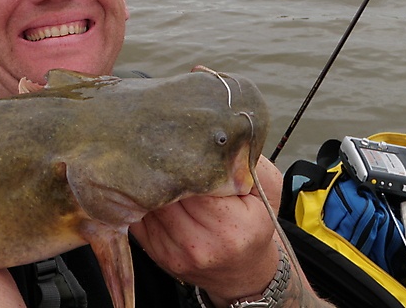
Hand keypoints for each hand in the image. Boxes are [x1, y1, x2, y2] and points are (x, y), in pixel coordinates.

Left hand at [129, 155, 282, 301]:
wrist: (244, 273)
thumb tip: (223, 133)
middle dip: (162, 168)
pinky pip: (138, 219)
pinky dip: (139, 200)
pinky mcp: (157, 255)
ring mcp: (175, 253)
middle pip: (167, 194)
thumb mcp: (267, 190)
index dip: (185, 160)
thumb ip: (248, 161)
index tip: (181, 140)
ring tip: (149, 159)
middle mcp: (200, 245)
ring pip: (148, 204)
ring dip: (146, 182)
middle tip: (157, 142)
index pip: (196, 185)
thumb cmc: (254, 225)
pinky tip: (144, 185)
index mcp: (231, 227)